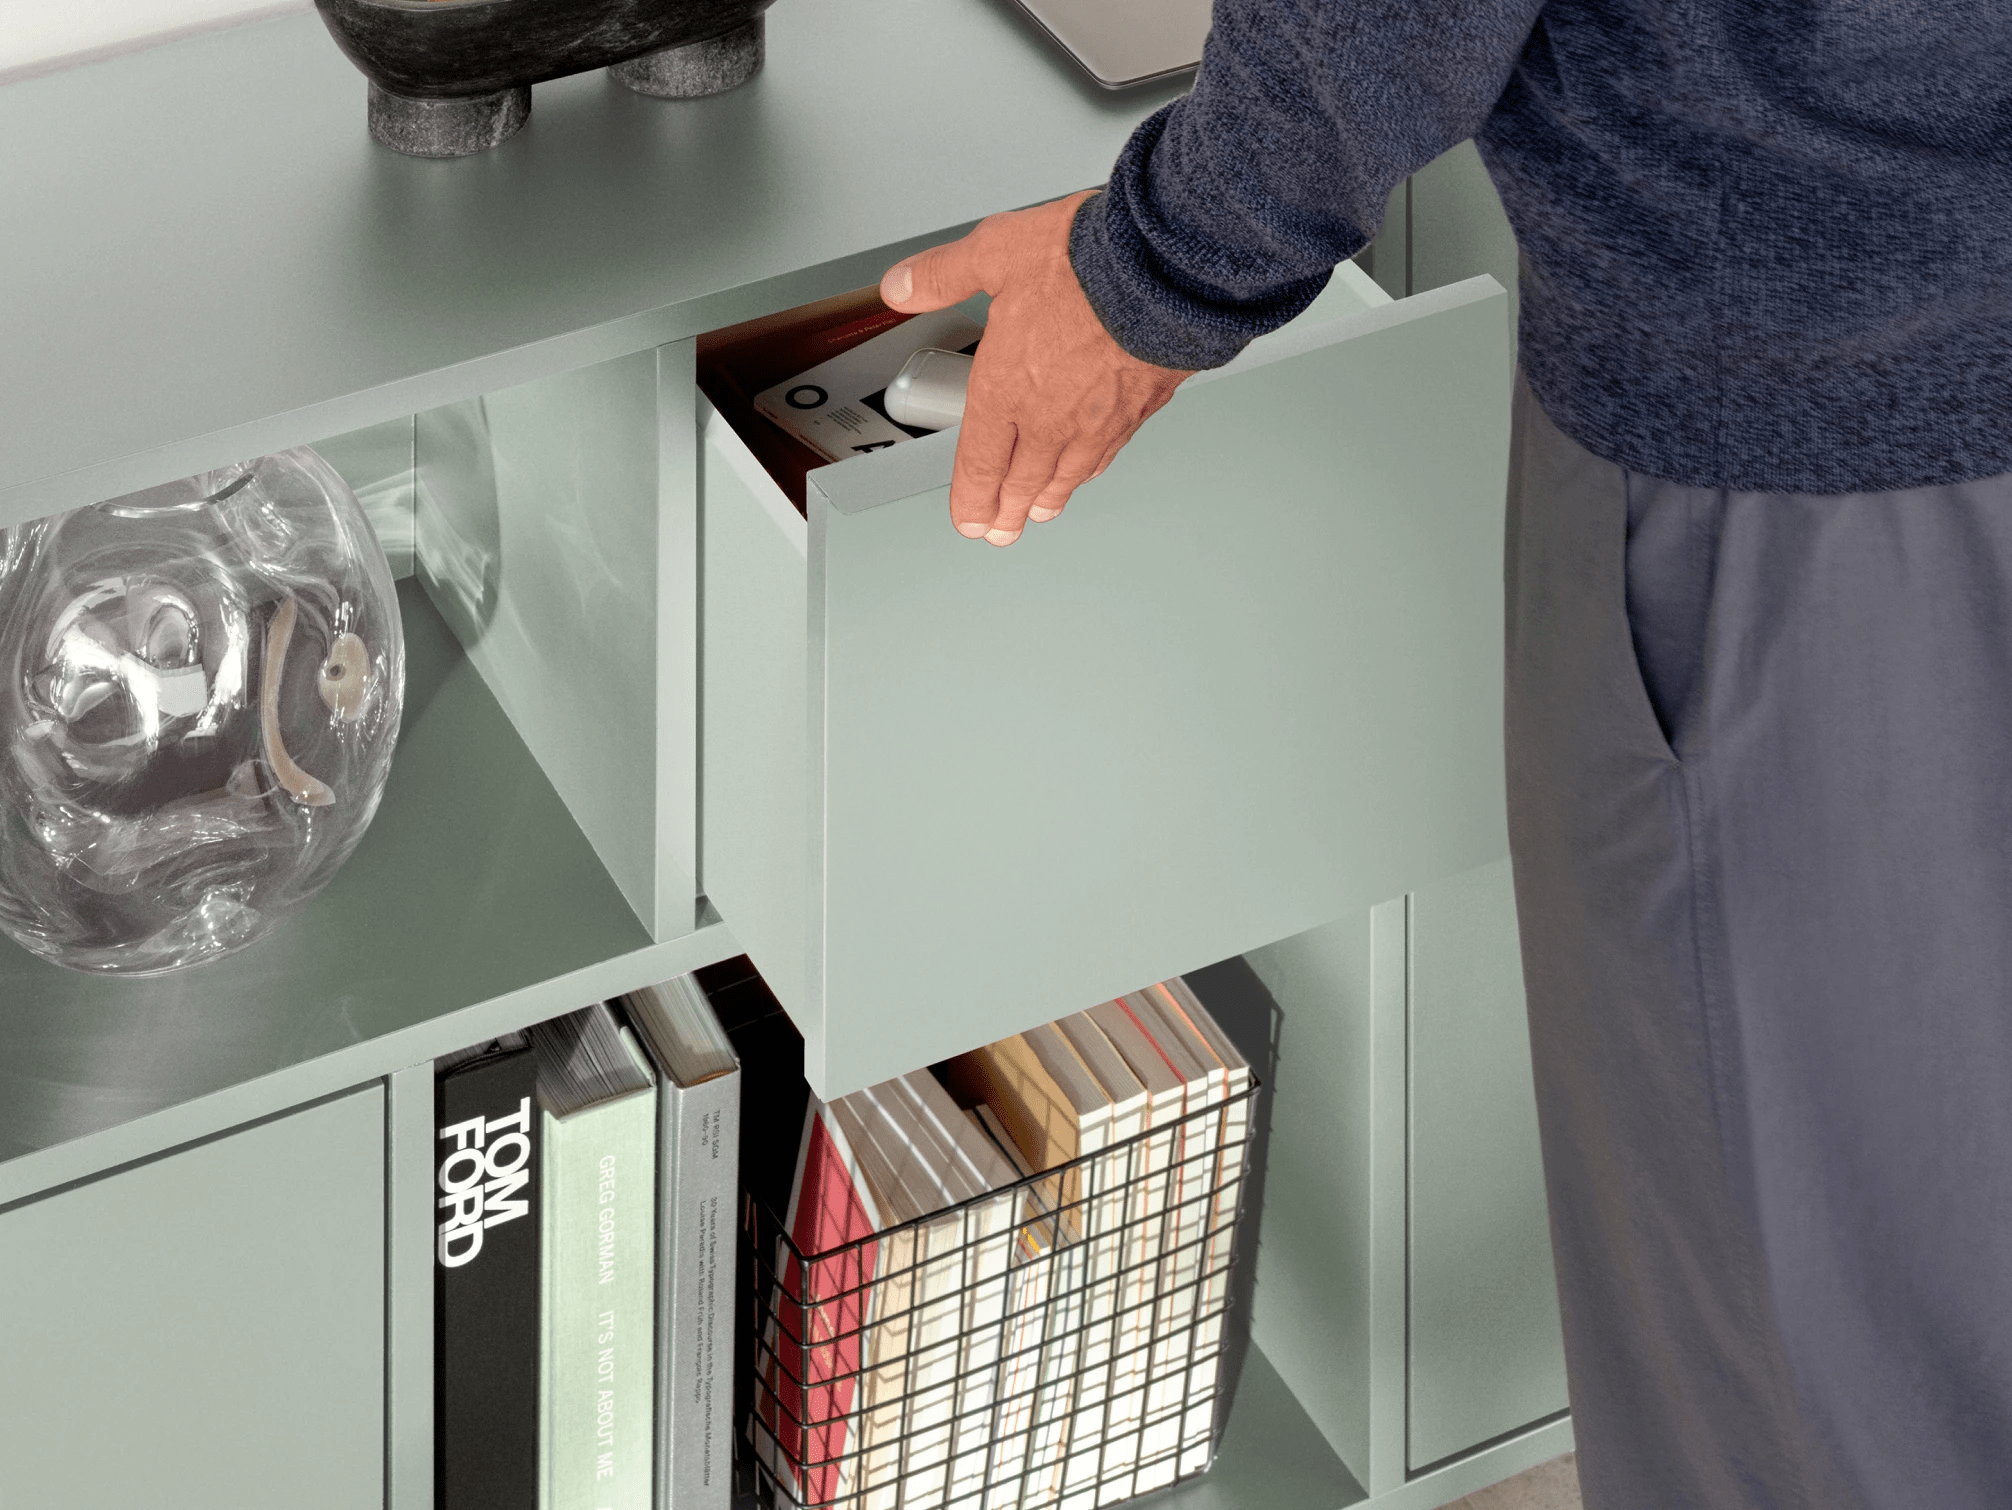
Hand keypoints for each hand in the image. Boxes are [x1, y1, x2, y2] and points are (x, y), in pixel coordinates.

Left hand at [880, 190, 1193, 545]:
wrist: (1165, 267)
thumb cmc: (1085, 260)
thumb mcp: (996, 251)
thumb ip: (945, 274)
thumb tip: (901, 286)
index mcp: (1005, 388)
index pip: (979, 464)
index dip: (971, 500)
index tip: (969, 519)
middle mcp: (1049, 418)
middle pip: (1021, 482)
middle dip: (1006, 512)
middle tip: (1000, 531)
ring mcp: (1096, 421)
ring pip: (1065, 477)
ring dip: (1047, 499)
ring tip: (1039, 513)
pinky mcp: (1138, 411)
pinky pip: (1106, 455)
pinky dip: (1089, 472)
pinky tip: (1088, 472)